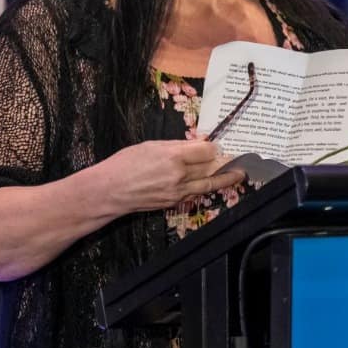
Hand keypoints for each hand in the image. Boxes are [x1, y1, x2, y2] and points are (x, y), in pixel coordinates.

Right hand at [96, 139, 244, 213]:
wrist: (109, 191)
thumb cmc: (124, 164)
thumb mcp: (150, 146)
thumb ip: (176, 146)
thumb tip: (196, 144)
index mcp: (173, 157)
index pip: (206, 151)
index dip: (214, 147)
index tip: (218, 145)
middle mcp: (179, 176)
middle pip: (211, 168)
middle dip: (225, 162)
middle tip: (239, 159)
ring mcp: (177, 192)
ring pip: (208, 185)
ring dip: (224, 179)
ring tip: (238, 174)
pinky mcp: (173, 203)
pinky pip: (194, 193)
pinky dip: (203, 187)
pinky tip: (210, 183)